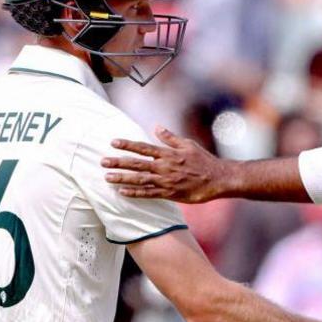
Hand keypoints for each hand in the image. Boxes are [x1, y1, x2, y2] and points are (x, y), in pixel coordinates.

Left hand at [101, 126, 229, 202]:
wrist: (218, 179)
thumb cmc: (204, 160)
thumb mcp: (188, 144)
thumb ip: (170, 137)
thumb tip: (156, 127)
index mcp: (169, 153)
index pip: (144, 148)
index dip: (128, 145)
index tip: (113, 143)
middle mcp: (165, 166)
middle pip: (137, 164)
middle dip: (119, 162)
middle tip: (103, 161)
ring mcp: (167, 181)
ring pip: (140, 179)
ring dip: (123, 178)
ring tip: (107, 177)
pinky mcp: (170, 193)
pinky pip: (149, 194)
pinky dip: (135, 193)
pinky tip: (122, 192)